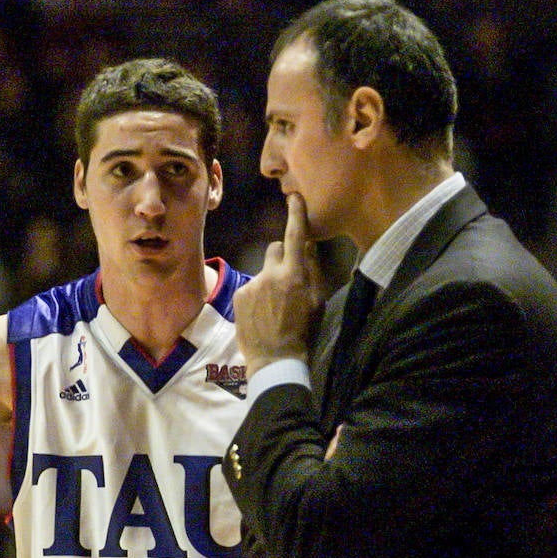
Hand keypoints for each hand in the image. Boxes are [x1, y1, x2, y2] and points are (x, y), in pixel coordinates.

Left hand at [234, 194, 323, 374]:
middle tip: (287, 280)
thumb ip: (312, 272)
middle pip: (274, 249)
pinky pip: (250, 286)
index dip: (296, 214)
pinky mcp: (239, 295)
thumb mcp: (317, 302)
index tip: (295, 197)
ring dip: (269, 282)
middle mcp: (270, 274)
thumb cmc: (303, 333)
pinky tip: (261, 314)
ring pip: (262, 271)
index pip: (295, 236)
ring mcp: (252, 284)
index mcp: (294, 274)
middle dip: (281, 257)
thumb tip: (309, 249)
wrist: (274, 360)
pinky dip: (256, 295)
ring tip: (273, 308)